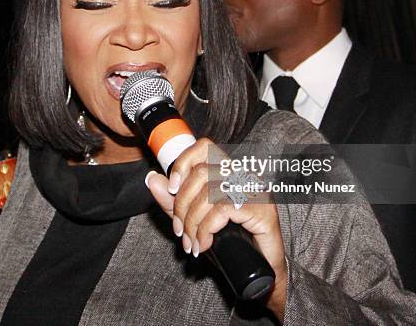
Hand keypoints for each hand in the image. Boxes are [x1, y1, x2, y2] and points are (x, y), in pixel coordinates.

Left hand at [145, 138, 287, 319]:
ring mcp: (254, 190)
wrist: (262, 269)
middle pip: (201, 172)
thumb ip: (173, 201)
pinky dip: (206, 229)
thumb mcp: (195, 219)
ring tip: (191, 242)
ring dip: (192, 222)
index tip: (172, 188)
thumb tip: (153, 179)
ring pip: (209, 192)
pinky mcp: (262, 208)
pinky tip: (204, 244)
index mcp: (228, 172)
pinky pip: (222, 210)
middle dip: (182, 204)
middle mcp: (243, 175)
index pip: (204, 147)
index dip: (183, 163)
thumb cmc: (231, 242)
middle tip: (180, 230)